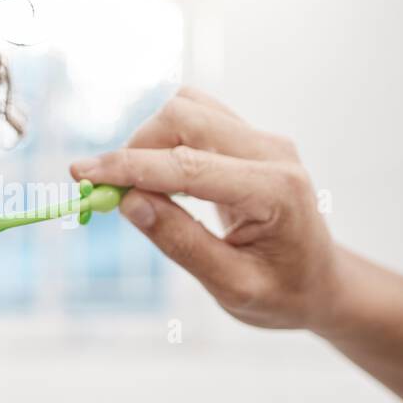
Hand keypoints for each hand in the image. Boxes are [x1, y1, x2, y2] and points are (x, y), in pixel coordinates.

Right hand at [69, 86, 342, 330]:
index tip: (81, 174)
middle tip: (106, 193)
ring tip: (137, 190)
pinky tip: (159, 179)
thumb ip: (181, 242)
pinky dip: (165, 141)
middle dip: (135, 149)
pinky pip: (196, 118)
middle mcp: (272, 152)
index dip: (127, 168)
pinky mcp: (250, 139)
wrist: (321, 283)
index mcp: (275, 191)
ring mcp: (263, 139)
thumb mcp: (231, 286)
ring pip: (187, 109)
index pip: (187, 166)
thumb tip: (128, 202)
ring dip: (149, 142)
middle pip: (184, 117)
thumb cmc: (283, 293)